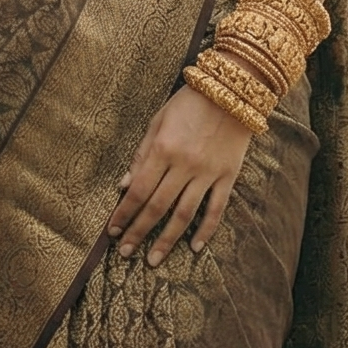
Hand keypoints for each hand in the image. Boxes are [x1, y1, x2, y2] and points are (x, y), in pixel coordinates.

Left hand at [107, 84, 252, 266]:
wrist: (234, 88)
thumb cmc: (190, 102)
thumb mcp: (158, 121)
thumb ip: (141, 154)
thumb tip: (123, 186)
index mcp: (163, 150)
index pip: (137, 191)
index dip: (123, 214)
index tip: (112, 232)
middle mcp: (184, 165)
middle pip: (157, 208)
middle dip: (138, 232)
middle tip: (126, 253)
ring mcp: (208, 173)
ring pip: (184, 215)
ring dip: (166, 240)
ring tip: (154, 259)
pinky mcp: (227, 176)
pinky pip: (216, 209)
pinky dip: (205, 230)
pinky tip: (194, 247)